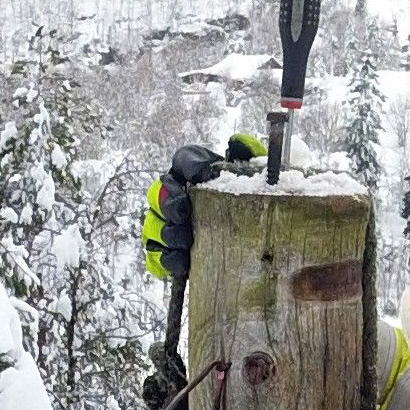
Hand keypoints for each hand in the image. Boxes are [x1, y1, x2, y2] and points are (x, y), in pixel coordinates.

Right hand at [140, 136, 266, 280]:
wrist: (256, 234)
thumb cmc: (248, 198)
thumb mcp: (254, 175)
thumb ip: (248, 155)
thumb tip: (236, 143)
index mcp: (193, 174)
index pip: (183, 160)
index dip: (188, 166)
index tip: (201, 174)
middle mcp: (175, 196)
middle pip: (159, 195)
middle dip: (168, 204)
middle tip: (183, 214)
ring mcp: (167, 225)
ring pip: (154, 227)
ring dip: (167, 234)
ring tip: (184, 243)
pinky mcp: (169, 254)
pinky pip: (157, 258)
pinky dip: (165, 261)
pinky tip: (180, 265)